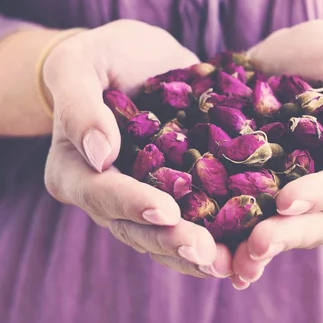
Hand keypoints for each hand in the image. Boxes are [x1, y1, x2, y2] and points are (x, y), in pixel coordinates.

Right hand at [42, 19, 232, 277]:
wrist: (135, 60)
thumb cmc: (98, 58)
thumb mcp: (78, 65)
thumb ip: (80, 105)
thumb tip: (100, 155)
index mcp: (75, 172)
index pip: (100, 194)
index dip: (132, 204)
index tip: (166, 210)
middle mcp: (107, 195)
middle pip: (135, 228)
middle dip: (171, 241)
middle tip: (206, 253)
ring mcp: (143, 198)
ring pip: (166, 235)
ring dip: (197, 253)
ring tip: (231, 264)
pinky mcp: (176, 192)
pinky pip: (194, 220)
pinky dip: (218, 236)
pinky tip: (246, 247)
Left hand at [230, 20, 322, 288]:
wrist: (314, 61)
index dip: (321, 197)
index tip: (286, 201)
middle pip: (318, 225)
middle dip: (286, 236)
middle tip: (255, 245)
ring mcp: (303, 200)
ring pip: (286, 232)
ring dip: (259, 250)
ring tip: (232, 265)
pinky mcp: (267, 193)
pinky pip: (254, 220)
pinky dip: (235, 240)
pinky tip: (212, 256)